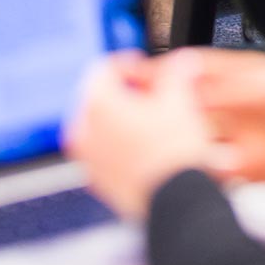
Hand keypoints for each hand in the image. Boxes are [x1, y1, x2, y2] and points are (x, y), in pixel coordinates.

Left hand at [63, 51, 216, 218]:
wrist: (174, 200)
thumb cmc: (173, 154)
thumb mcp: (181, 101)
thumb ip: (177, 73)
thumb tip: (182, 63)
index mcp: (97, 104)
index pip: (104, 68)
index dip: (130, 64)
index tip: (148, 72)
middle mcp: (82, 130)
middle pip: (100, 98)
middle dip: (126, 94)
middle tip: (154, 97)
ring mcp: (86, 159)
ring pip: (101, 127)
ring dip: (124, 119)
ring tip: (154, 124)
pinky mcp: (97, 181)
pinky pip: (105, 152)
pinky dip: (121, 144)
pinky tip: (150, 148)